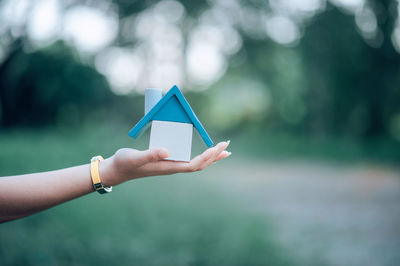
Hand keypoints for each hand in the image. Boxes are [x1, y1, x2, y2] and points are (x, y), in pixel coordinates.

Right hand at [100, 141, 230, 185]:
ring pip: (196, 163)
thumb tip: (168, 151)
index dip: (206, 158)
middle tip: (227, 145)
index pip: (193, 165)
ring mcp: (170, 165)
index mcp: (168, 167)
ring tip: (223, 149)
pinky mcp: (167, 161)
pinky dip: (200, 154)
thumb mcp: (135, 157)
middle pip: (199, 164)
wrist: (116, 170)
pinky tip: (204, 151)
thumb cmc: (124, 163)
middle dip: (214, 156)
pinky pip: (189, 159)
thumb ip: (150, 154)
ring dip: (210, 156)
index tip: (216, 148)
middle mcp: (172, 167)